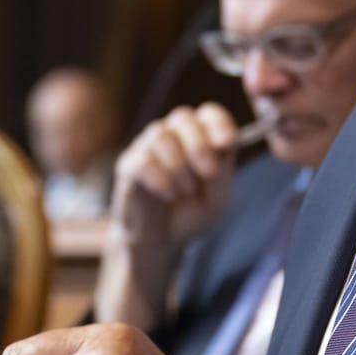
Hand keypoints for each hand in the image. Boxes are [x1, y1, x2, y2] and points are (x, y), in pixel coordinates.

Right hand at [110, 103, 238, 250]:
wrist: (162, 241)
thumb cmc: (191, 214)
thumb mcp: (217, 200)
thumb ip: (221, 175)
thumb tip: (221, 147)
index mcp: (200, 138)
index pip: (208, 113)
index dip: (218, 122)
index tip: (226, 142)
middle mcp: (173, 136)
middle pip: (183, 117)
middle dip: (199, 144)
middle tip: (209, 172)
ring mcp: (148, 147)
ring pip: (160, 135)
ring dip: (179, 166)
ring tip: (185, 191)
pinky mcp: (129, 165)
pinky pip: (142, 160)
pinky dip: (159, 178)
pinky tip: (168, 195)